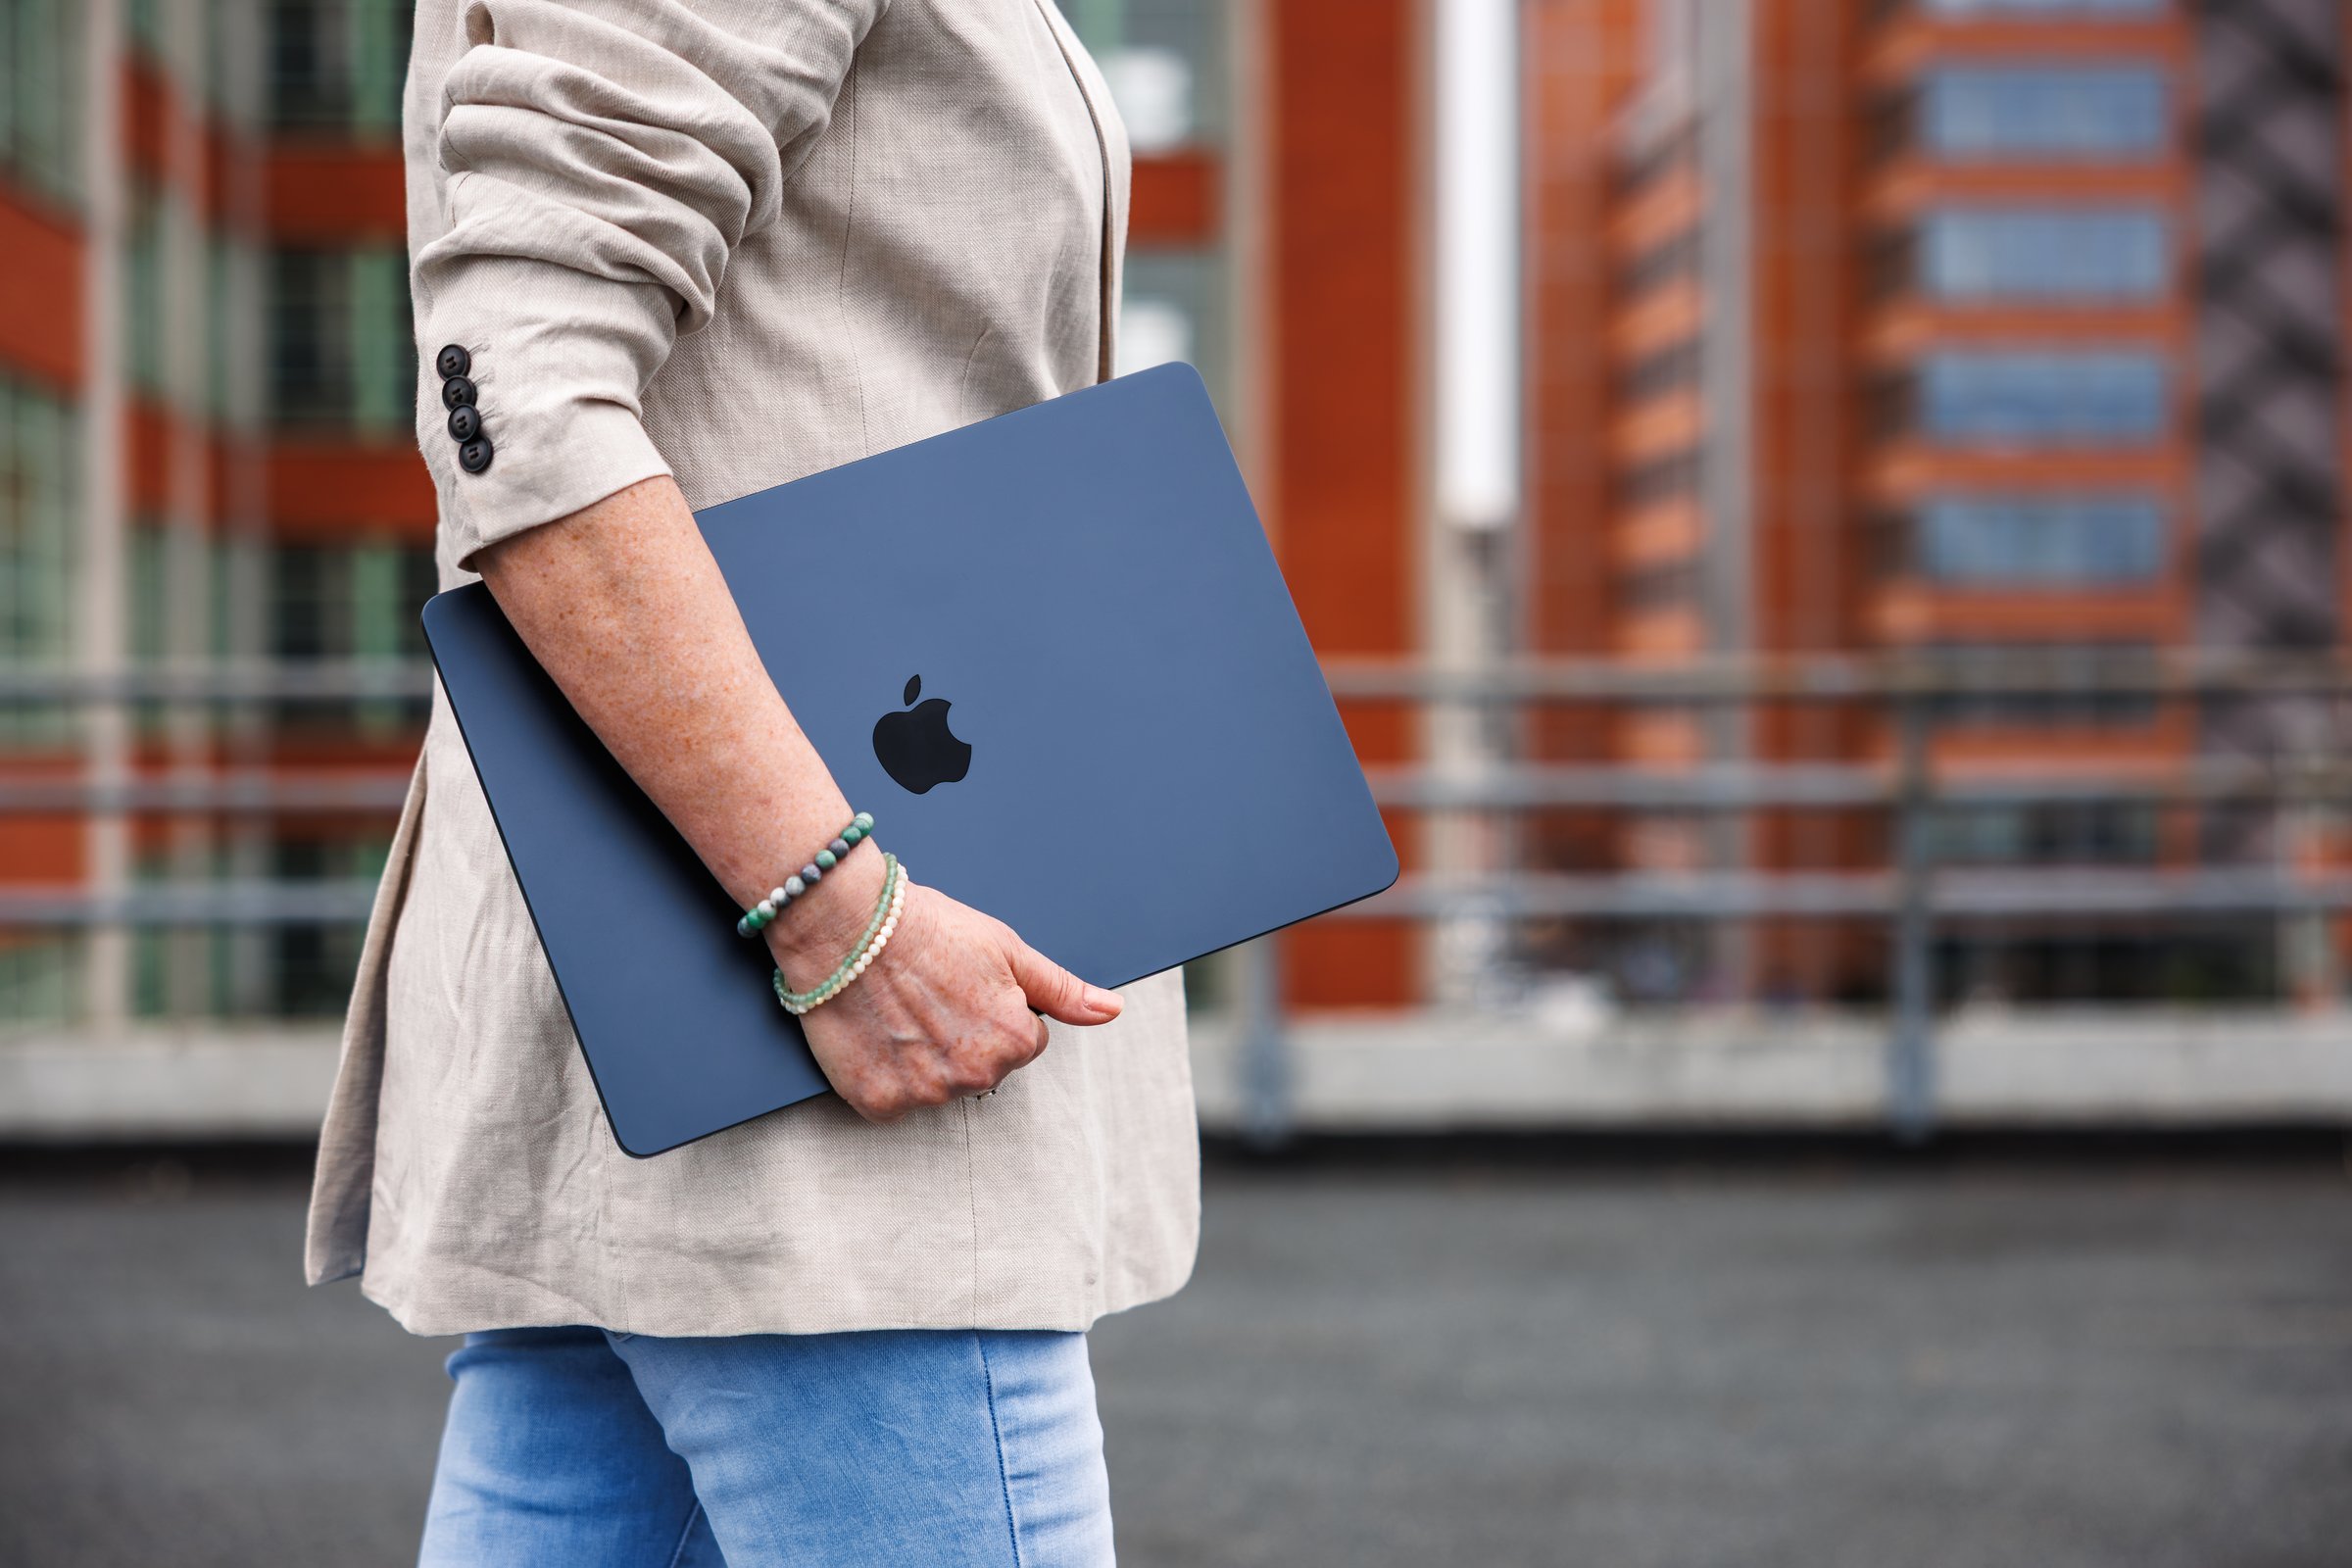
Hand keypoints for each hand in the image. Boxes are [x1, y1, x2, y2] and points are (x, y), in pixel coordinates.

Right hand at [765, 850, 1121, 1121]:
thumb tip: (1111, 1011)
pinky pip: (893, 1102)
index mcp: (1014, 1040)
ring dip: (924, 1060)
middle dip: (962, 1038)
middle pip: (983, 1069)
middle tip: (928, 997)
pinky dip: (885, 1076)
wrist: (847, 925)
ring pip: (939, 1087)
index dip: (992, 1010)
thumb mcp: (1008, 949)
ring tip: (899, 1011)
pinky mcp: (878, 1103)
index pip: (1023, 1042)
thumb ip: (1062, 990)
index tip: (961, 987)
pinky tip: (877, 1036)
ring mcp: (924, 1094)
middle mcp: (974, 1076)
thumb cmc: (927, 928)